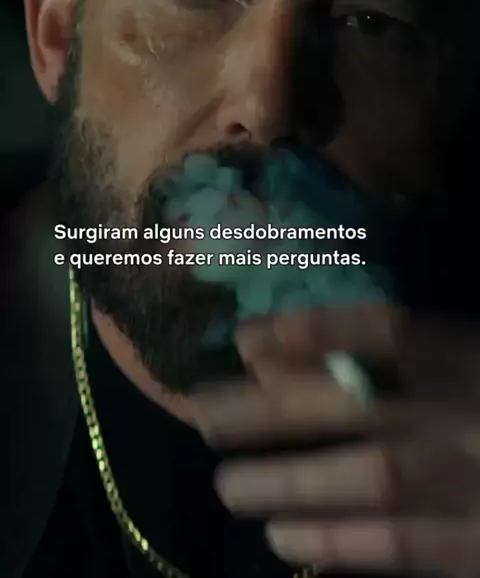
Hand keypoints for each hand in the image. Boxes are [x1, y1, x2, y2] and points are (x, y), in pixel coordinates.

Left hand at [193, 304, 479, 575]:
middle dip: (271, 412)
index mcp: (471, 355)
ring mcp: (472, 481)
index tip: (244, 338)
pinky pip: (401, 545)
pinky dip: (339, 543)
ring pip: (369, 480)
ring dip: (290, 483)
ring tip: (228, 488)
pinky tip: (285, 539)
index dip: (312, 329)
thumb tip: (298, 350)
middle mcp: (465, 411)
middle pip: (355, 403)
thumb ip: (405, 350)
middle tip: (205, 419)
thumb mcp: (468, 356)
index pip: (385, 329)